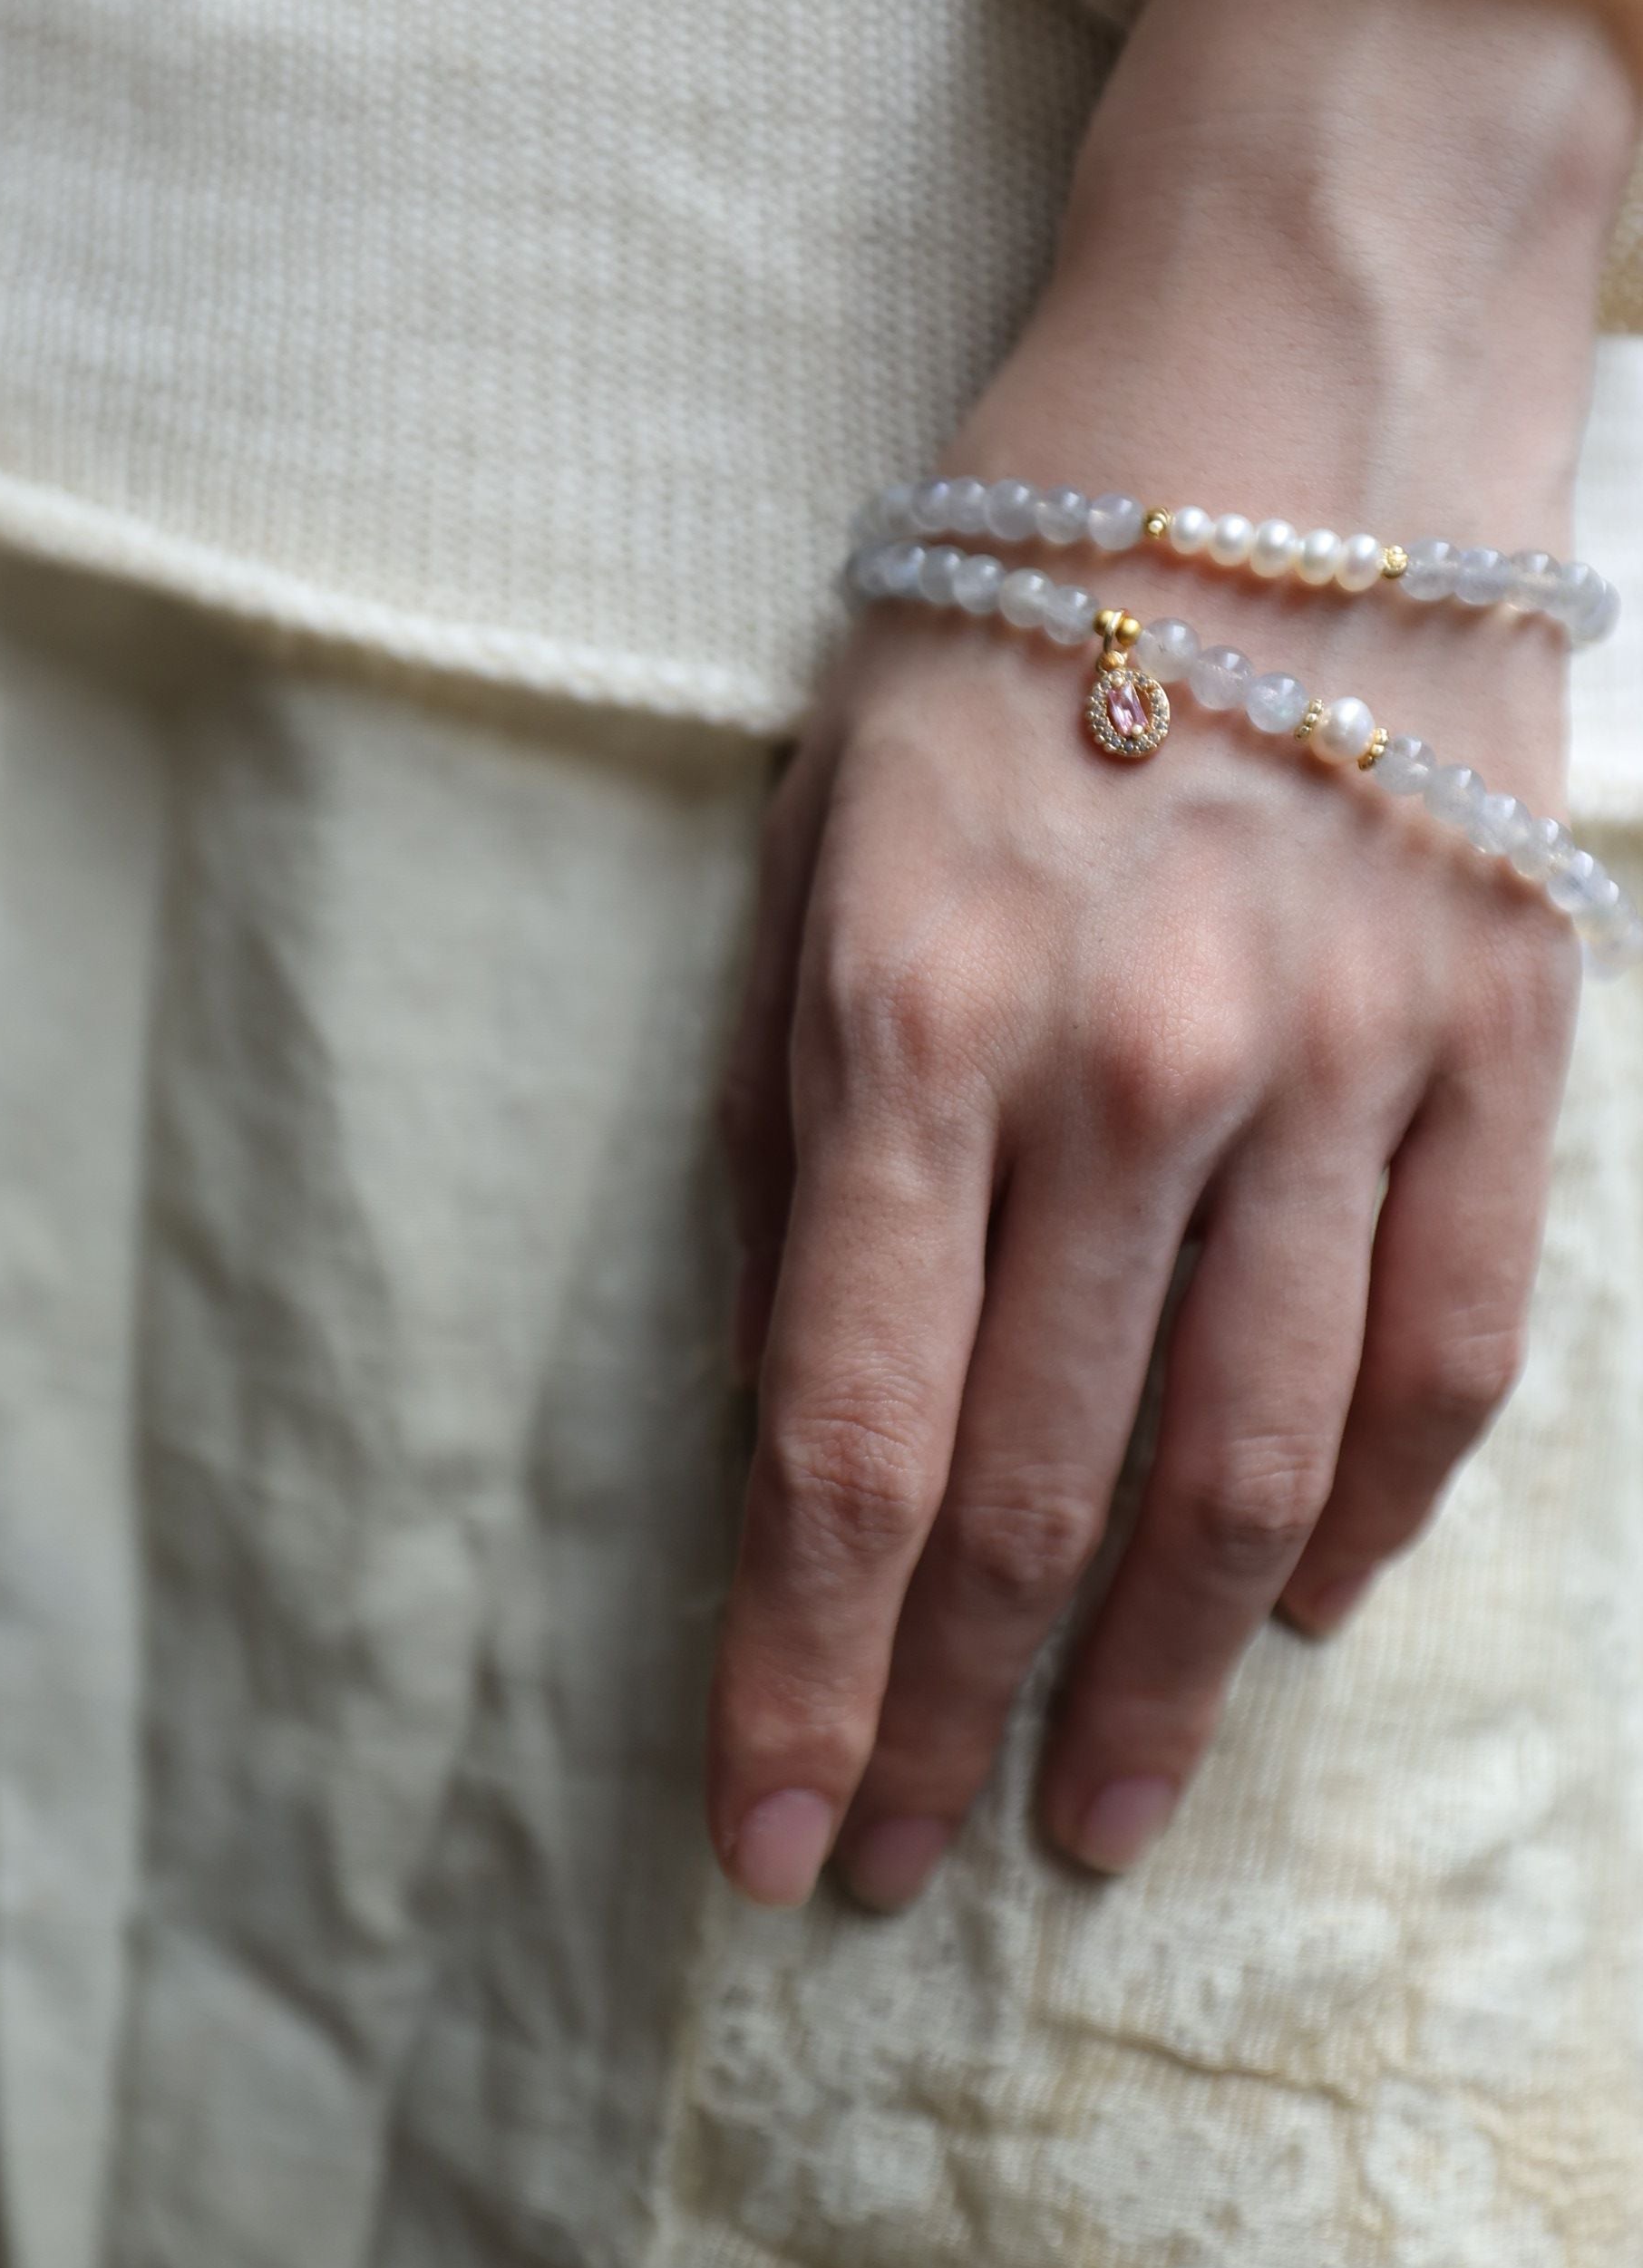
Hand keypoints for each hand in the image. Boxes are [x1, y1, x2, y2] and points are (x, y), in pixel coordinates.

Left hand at [707, 0, 1642, 1908]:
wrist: (1286, 390)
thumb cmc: (993, 619)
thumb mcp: (801, 836)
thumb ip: (792, 1121)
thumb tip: (796, 1397)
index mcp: (913, 1008)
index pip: (851, 1437)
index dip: (804, 1671)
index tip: (765, 1839)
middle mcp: (1138, 1061)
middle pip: (1045, 1495)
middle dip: (956, 1719)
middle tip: (902, 1877)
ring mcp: (1347, 1057)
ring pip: (1255, 1473)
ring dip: (1169, 1685)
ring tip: (1098, 1822)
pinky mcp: (1503, 1036)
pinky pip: (1445, 1351)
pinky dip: (1369, 1514)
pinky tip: (1295, 1614)